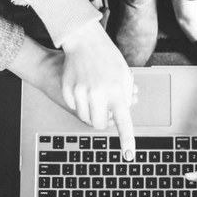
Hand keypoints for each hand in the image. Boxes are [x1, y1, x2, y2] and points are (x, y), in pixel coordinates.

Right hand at [60, 22, 135, 159]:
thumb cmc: (108, 57)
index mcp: (116, 91)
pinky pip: (74, 107)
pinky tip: (83, 86)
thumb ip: (125, 97)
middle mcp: (98, 93)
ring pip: (85, 118)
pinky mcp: (67, 90)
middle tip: (106, 110)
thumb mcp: (124, 75)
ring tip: (95, 95)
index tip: (129, 155)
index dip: (126, 140)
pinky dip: (79, 103)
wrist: (83, 40)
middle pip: (99, 125)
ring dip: (91, 112)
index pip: (123, 121)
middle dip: (103, 121)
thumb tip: (120, 116)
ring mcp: (80, 92)